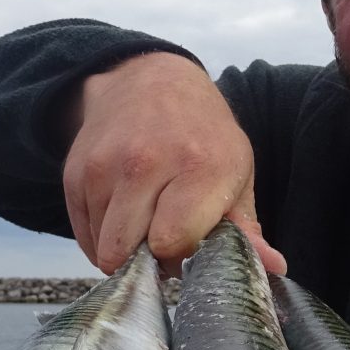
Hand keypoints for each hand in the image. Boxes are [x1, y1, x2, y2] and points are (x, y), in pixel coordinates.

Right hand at [62, 52, 286, 275]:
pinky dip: (103, 238)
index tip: (191, 244)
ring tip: (147, 223)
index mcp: (198, 166)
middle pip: (130, 253)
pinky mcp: (74, 173)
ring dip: (125, 250)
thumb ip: (247, 228)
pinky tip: (125, 215)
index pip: (172, 243)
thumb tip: (274, 268)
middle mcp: (145, 163)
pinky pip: (84, 237)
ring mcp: (104, 167)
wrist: (148, 81)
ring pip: (104, 249)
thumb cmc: (202, 135)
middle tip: (166, 240)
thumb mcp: (236, 171)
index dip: (182, 256)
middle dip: (149, 261)